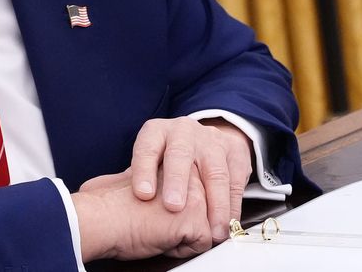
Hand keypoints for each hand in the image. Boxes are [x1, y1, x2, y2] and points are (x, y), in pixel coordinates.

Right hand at [71, 168, 211, 259]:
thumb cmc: (108, 204)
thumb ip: (157, 177)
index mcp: (173, 159)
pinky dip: (180, 249)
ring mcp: (195, 193)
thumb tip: (163, 189)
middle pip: (204, 209)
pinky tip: (158, 236)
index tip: (155, 213)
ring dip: (182, 235)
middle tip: (154, 222)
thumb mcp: (137, 179)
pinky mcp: (195, 215)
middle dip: (184, 223)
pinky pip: (202, 244)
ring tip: (154, 227)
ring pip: (205, 227)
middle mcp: (189, 172)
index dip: (176, 210)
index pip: (194, 192)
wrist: (99, 217)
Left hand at [128, 117, 252, 240]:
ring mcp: (211, 140)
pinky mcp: (235, 152)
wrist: (202, 140)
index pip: (147, 148)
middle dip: (177, 181)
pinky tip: (228, 224)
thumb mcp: (149, 160)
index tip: (143, 195)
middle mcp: (183, 132)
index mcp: (157, 132)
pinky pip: (235, 181)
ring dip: (214, 203)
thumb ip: (140, 180)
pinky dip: (232, 206)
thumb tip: (125, 208)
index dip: (144, 170)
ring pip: (214, 171)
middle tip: (173, 207)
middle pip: (180, 155)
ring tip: (211, 230)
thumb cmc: (167, 159)